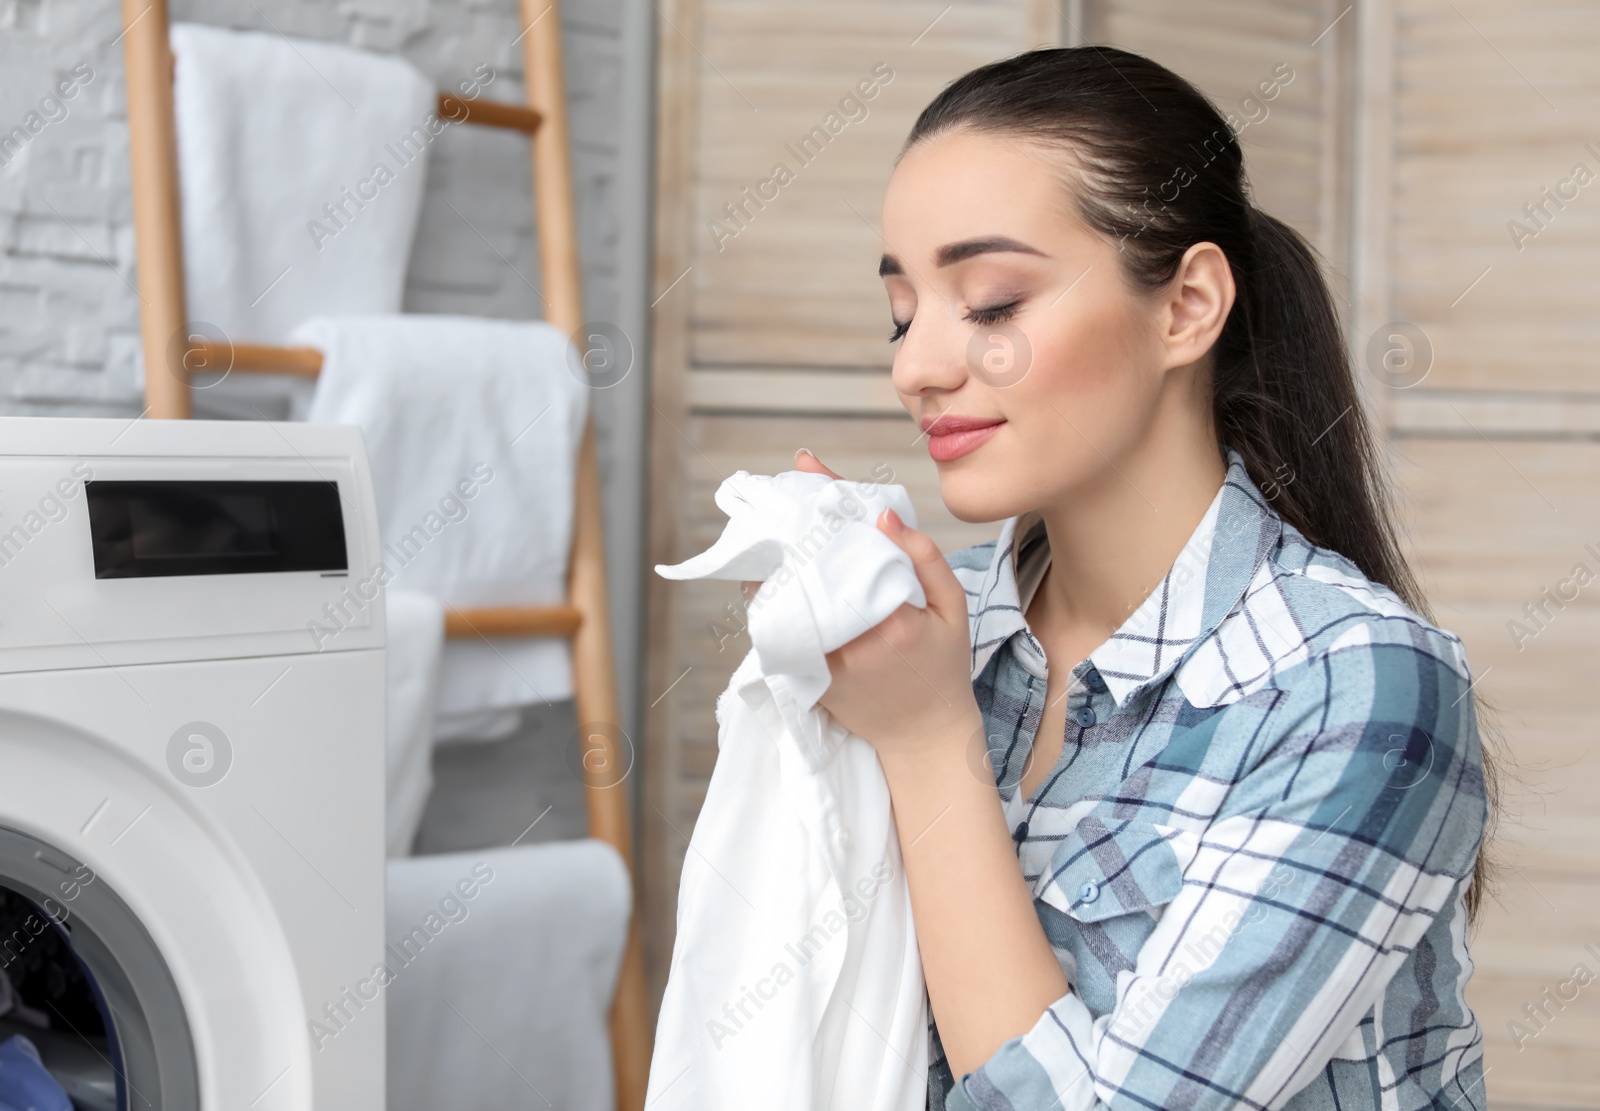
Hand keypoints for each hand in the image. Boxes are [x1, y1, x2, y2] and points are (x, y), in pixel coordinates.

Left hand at [761, 449, 982, 763]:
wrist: (923, 737)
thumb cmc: (943, 668)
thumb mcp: (953, 610)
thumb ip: (925, 559)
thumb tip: (884, 516)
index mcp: (893, 621)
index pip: (849, 548)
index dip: (825, 504)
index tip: (806, 466)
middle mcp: (853, 643)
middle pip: (809, 568)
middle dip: (792, 524)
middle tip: (784, 490)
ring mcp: (825, 664)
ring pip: (785, 598)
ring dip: (774, 559)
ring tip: (774, 525)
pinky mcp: (807, 678)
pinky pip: (779, 628)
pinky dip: (771, 596)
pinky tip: (772, 570)